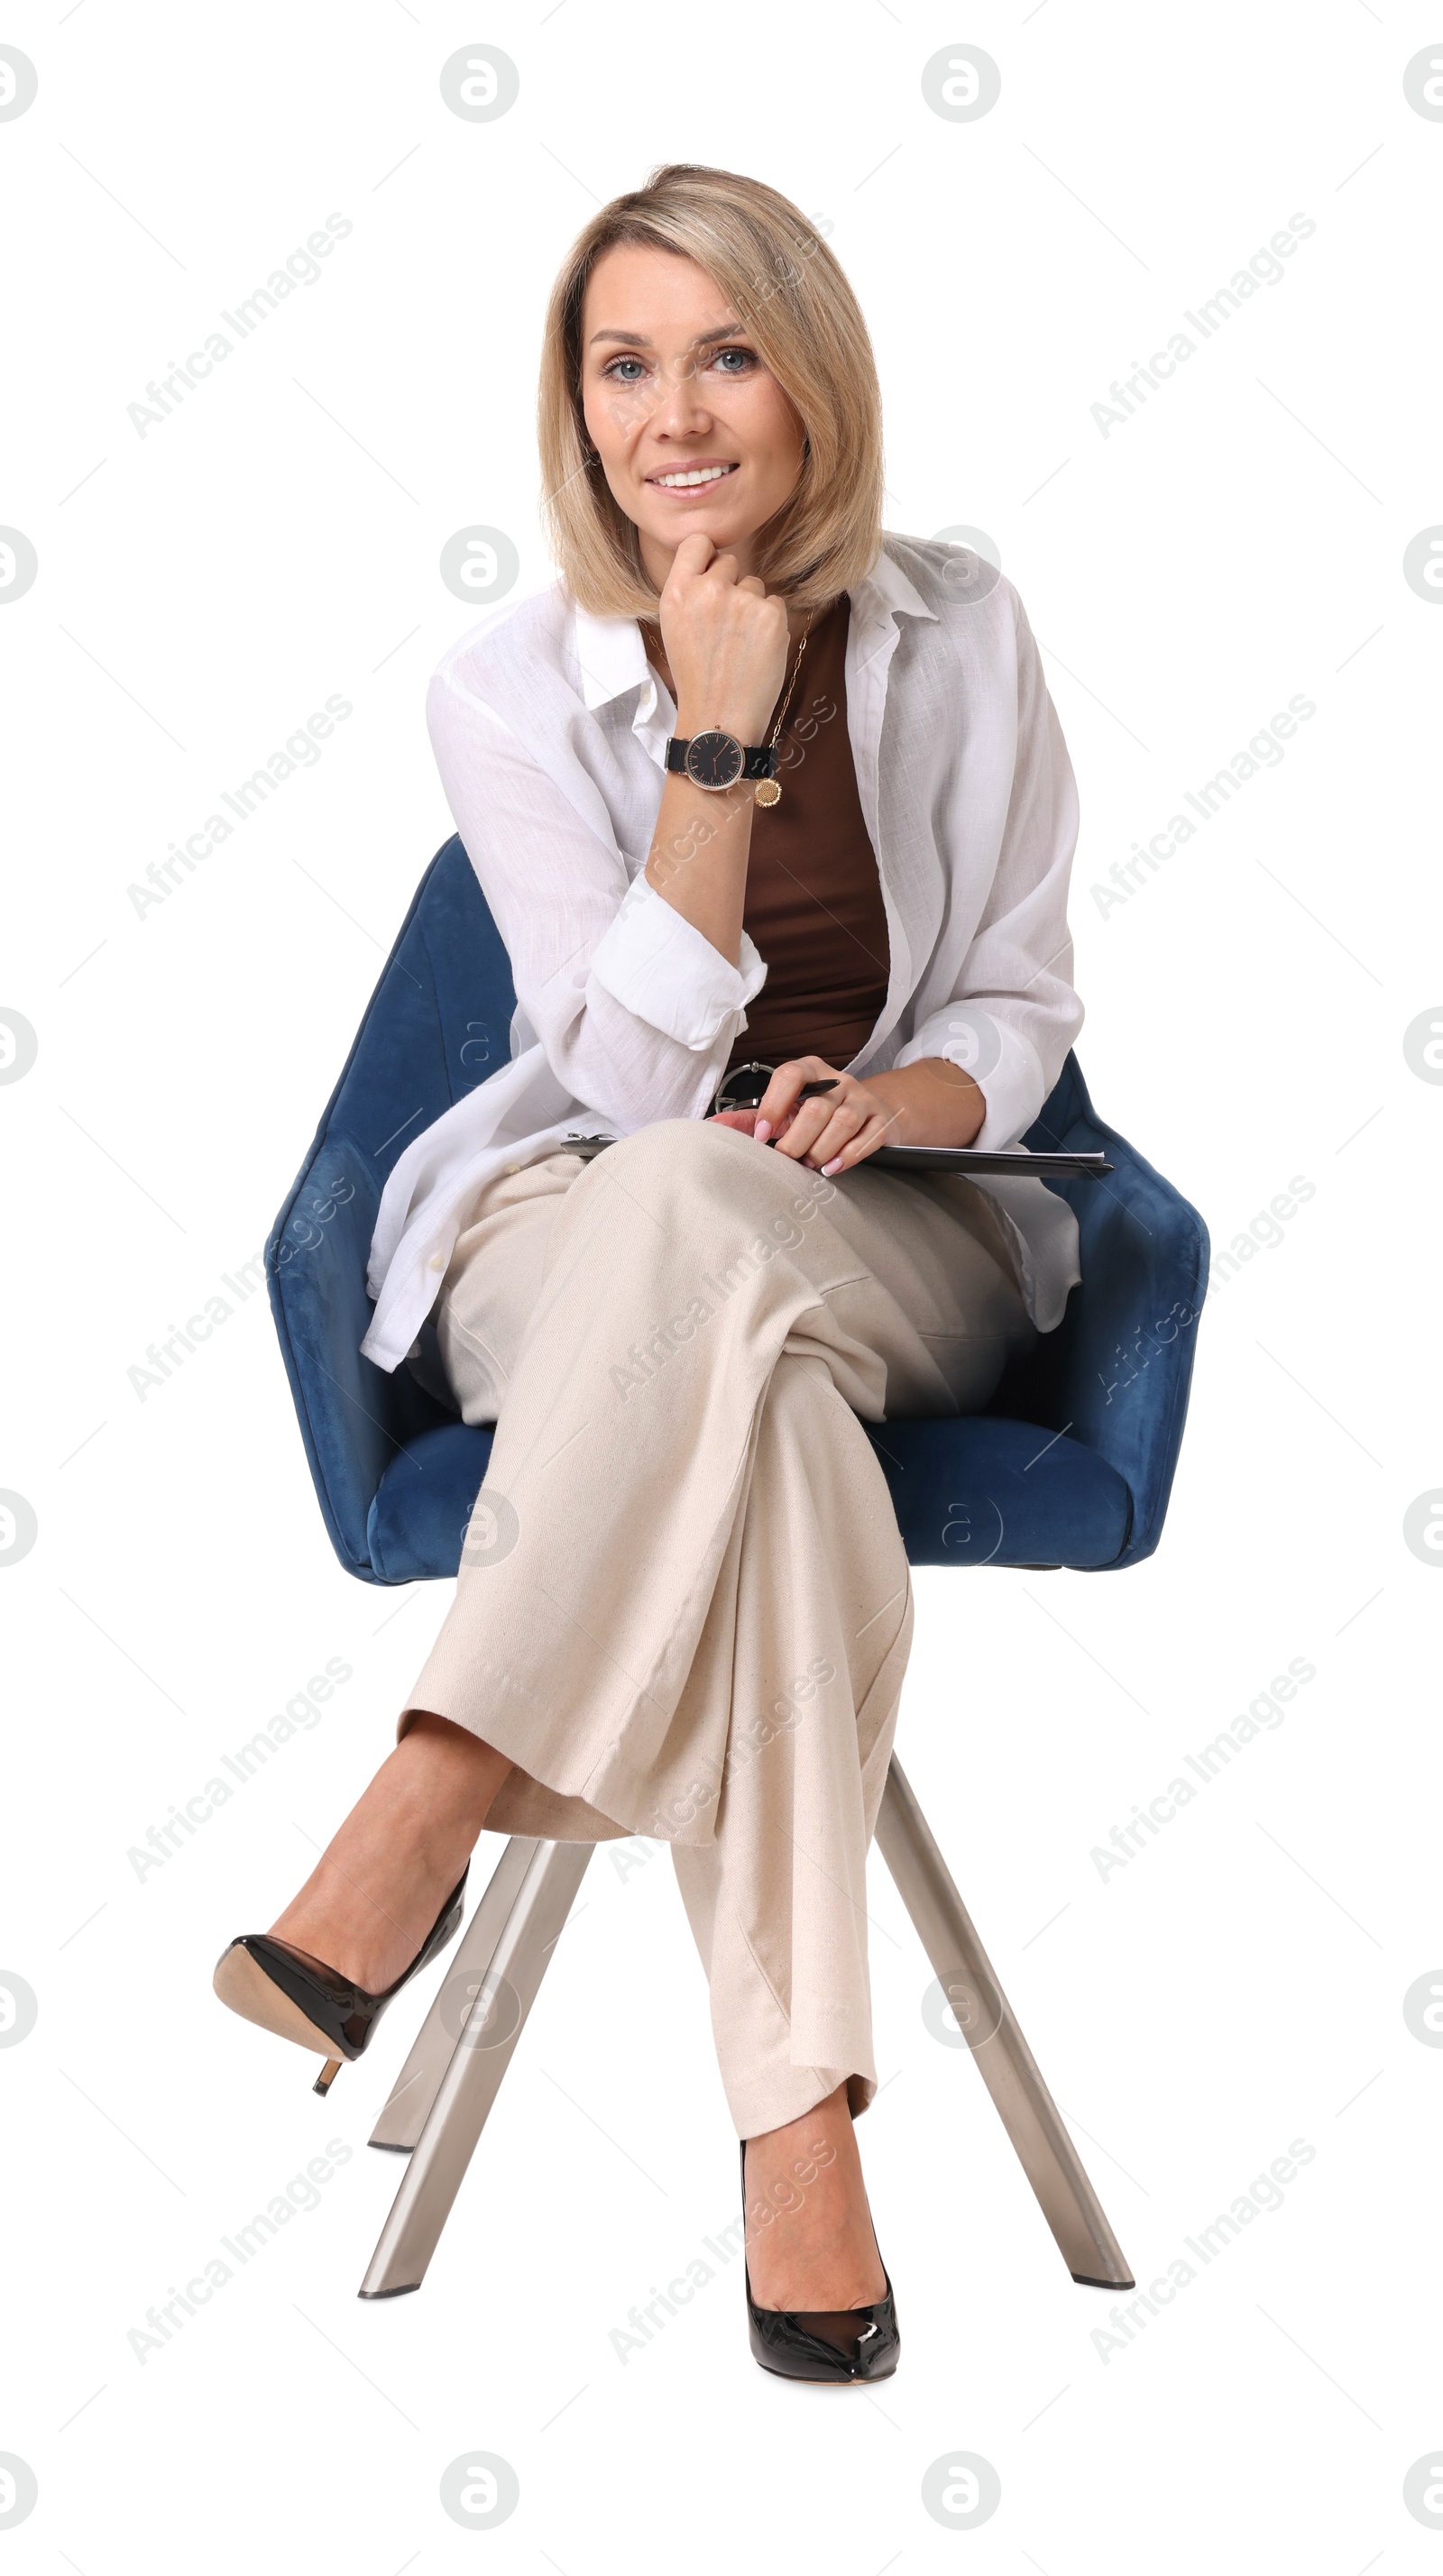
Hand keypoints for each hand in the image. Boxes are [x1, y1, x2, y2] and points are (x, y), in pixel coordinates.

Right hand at [659, 533, 789, 742]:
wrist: (719, 718)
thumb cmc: (697, 677)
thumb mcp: (675, 628)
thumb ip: (690, 592)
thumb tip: (714, 563)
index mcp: (677, 592)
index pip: (698, 542)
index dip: (708, 555)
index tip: (712, 572)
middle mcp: (708, 590)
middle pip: (730, 562)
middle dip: (731, 586)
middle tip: (725, 627)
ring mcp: (741, 601)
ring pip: (755, 584)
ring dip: (752, 607)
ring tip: (740, 644)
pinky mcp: (770, 615)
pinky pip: (776, 603)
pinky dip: (771, 624)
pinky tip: (757, 650)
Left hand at [752, 1058, 904, 1174]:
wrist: (871, 1112)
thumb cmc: (820, 1112)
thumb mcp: (787, 1110)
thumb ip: (751, 1118)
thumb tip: (715, 1125)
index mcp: (811, 1070)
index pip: (790, 1075)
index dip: (773, 1105)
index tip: (761, 1135)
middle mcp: (839, 1081)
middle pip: (816, 1108)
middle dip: (797, 1140)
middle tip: (787, 1158)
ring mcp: (863, 1099)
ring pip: (843, 1122)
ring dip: (821, 1149)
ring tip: (810, 1165)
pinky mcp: (882, 1120)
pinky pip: (868, 1138)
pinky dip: (848, 1156)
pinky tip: (832, 1167)